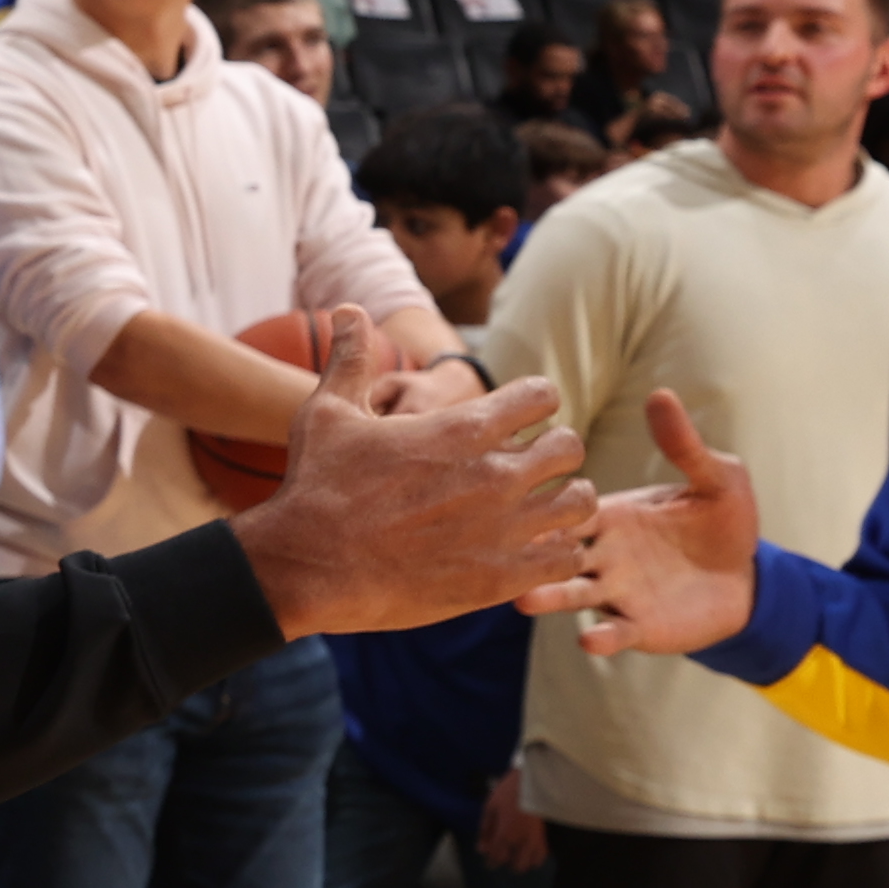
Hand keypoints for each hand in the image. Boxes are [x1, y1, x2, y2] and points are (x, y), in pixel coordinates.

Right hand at [234, 313, 593, 637]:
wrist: (308, 566)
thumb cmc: (317, 487)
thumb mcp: (329, 413)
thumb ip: (351, 358)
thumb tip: (349, 310)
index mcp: (463, 428)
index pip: (542, 396)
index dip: (533, 404)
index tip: (517, 420)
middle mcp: (495, 473)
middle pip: (570, 447)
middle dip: (553, 453)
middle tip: (528, 468)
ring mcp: (504, 528)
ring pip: (580, 501)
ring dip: (563, 500)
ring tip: (539, 510)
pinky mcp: (503, 577)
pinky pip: (568, 556)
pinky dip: (557, 551)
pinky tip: (529, 550)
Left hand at [475, 769, 548, 872]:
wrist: (531, 782)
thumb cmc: (507, 793)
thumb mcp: (490, 809)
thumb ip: (485, 831)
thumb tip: (481, 850)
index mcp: (506, 835)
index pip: (498, 857)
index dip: (491, 863)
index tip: (488, 863)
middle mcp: (522, 841)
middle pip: (516, 866)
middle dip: (507, 864)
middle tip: (502, 855)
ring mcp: (536, 840)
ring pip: (531, 863)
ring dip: (522, 862)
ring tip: (515, 855)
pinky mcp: (545, 835)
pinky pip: (542, 855)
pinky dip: (535, 858)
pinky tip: (529, 852)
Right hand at [530, 388, 762, 656]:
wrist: (748, 582)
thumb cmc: (724, 524)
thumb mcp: (716, 479)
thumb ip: (685, 446)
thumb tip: (660, 394)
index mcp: (610, 516)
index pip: (566, 504)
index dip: (540, 498)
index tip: (510, 489)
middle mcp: (602, 554)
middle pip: (553, 548)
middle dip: (527, 546)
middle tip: (497, 543)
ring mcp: (616, 592)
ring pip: (570, 593)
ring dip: (547, 597)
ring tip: (526, 601)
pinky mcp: (637, 627)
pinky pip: (612, 632)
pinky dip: (599, 637)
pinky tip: (590, 639)